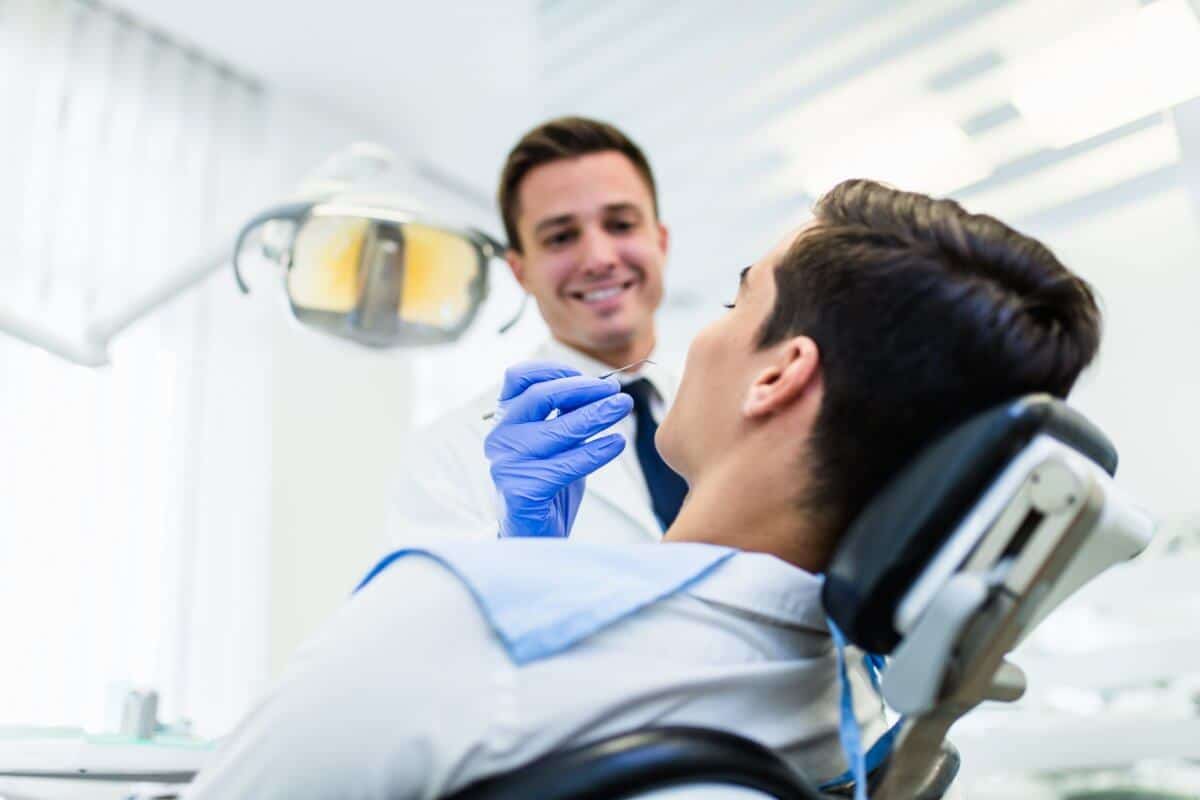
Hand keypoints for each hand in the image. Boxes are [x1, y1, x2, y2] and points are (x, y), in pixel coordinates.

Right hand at [485, 361, 632, 537]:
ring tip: (622, 408)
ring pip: (558, 429)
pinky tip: (616, 443)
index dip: (556, 371)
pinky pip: (567, 464)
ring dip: (596, 415)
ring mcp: (506, 463)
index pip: (519, 377)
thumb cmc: (548, 483)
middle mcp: (500, 437)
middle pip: (541, 396)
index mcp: (505, 420)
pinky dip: (596, 451)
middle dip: (584, 390)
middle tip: (617, 394)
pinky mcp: (521, 490)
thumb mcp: (559, 442)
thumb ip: (571, 415)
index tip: (592, 379)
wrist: (534, 535)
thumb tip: (607, 387)